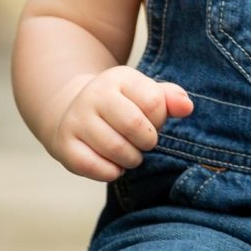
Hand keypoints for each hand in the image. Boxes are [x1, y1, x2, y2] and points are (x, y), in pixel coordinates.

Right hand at [46, 66, 194, 181]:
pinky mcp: (64, 145)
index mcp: (119, 78)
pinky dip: (111, 172)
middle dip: (148, 142)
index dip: (160, 120)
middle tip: (145, 144)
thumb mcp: (147, 94)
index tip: (153, 124)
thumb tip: (187, 108)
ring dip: (132, 159)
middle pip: (134, 126)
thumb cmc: (124, 106)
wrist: (77, 112)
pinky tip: (114, 166)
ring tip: (131, 155)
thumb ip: (171, 99)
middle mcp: (94, 95)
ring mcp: (76, 120)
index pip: (154, 103)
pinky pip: (93, 166)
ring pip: (115, 149)